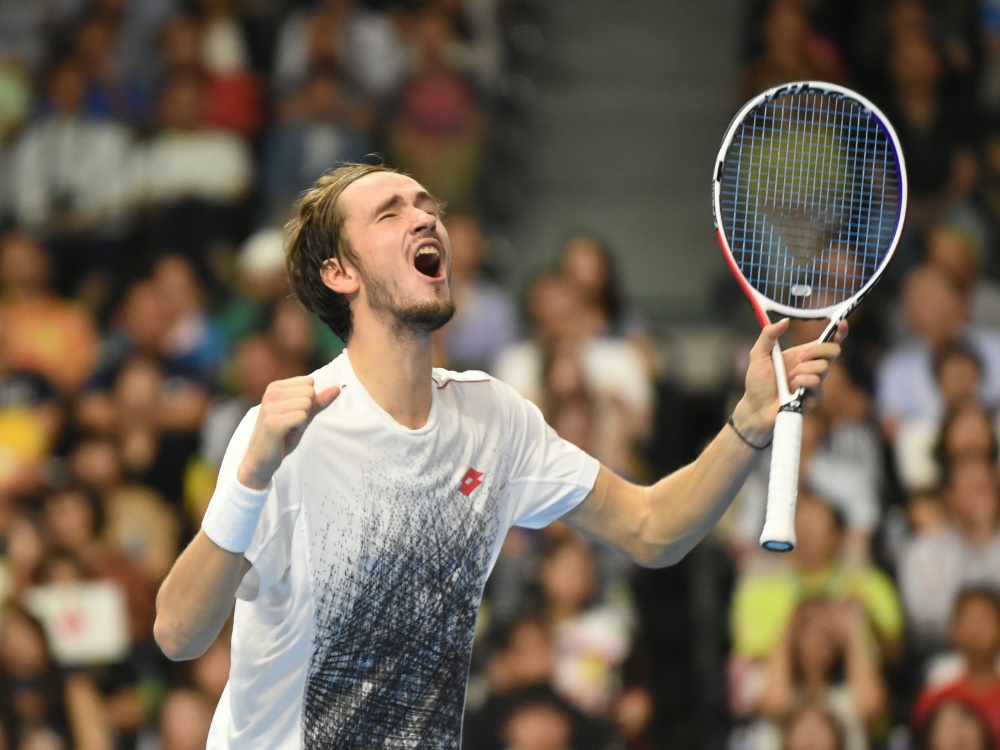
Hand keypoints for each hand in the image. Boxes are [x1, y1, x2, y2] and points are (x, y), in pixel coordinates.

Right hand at [237, 376, 339, 489]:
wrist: (260, 460)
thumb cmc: (281, 436)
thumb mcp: (302, 415)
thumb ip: (318, 401)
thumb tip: (337, 388)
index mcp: (275, 387)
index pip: (309, 383)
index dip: (308, 402)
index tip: (292, 414)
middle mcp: (270, 393)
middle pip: (310, 392)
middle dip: (306, 411)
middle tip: (290, 423)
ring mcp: (270, 407)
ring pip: (307, 404)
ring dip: (302, 421)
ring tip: (287, 429)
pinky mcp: (273, 422)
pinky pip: (302, 417)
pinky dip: (299, 428)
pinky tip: (285, 434)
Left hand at [734, 319, 846, 434]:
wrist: (756, 407)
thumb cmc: (757, 382)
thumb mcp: (758, 355)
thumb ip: (768, 336)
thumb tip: (785, 321)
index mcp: (802, 354)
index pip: (826, 341)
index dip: (838, 332)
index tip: (842, 323)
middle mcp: (812, 367)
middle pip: (834, 350)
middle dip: (817, 350)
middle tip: (800, 358)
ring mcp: (815, 382)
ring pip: (823, 367)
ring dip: (802, 370)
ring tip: (788, 379)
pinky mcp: (815, 396)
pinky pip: (815, 382)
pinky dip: (801, 382)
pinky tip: (791, 389)